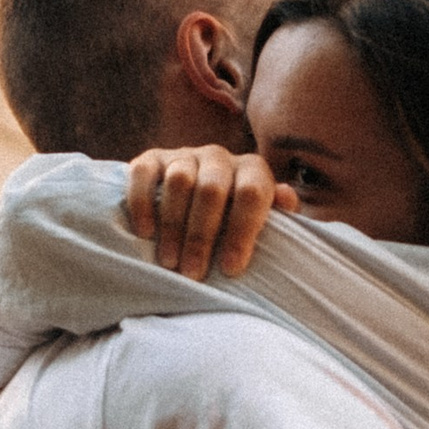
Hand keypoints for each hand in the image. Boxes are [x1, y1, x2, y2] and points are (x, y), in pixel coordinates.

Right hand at [124, 145, 293, 279]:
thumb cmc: (235, 219)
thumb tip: (286, 197)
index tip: (231, 269)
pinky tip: (144, 233)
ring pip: (179, 181)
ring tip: (170, 262)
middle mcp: (218, 156)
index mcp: (252, 169)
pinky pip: (144, 174)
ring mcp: (184, 155)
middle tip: (194, 273)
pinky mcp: (152, 158)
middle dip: (202, 236)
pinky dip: (142, 203)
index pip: (251, 194)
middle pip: (212, 190)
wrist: (196, 196)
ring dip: (173, 225)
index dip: (242, 232)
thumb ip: (279, 212)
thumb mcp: (264, 218)